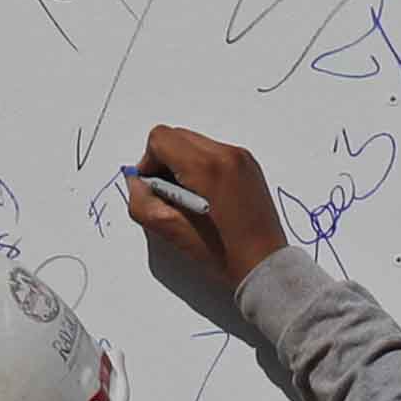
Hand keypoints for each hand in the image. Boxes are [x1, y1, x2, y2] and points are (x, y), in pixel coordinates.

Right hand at [124, 125, 286, 299]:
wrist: (263, 263)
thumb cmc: (222, 253)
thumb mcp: (171, 230)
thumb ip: (141, 201)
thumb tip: (137, 180)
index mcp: (207, 166)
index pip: (161, 139)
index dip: (149, 162)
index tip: (154, 187)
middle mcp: (226, 153)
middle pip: (177, 136)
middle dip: (165, 161)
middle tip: (169, 194)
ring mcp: (241, 157)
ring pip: (195, 143)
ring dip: (183, 164)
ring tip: (190, 197)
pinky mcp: (249, 164)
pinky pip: (214, 152)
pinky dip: (202, 167)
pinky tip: (207, 196)